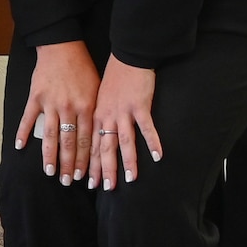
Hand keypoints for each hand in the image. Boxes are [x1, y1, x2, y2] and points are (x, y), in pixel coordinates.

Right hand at [16, 41, 97, 185]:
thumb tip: (98, 137)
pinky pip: (28, 118)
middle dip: (69, 165)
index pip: (87, 141)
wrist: (63, 48)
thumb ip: (95, 113)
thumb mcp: (96, 91)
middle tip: (67, 182)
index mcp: (86, 108)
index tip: (83, 177)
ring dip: (50, 156)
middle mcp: (69, 108)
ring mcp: (51, 103)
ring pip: (51, 136)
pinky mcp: (36, 97)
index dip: (85, 161)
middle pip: (69, 143)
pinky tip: (20, 146)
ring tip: (50, 172)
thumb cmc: (82, 69)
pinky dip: (23, 133)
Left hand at [91, 55, 161, 189]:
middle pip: (104, 148)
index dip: (90, 165)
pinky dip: (153, 142)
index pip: (90, 146)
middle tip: (105, 188)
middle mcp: (107, 117)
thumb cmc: (114, 79)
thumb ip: (98, 119)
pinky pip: (146, 128)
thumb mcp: (98, 99)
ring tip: (130, 179)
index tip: (89, 183)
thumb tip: (97, 138)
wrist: (127, 58)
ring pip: (124, 142)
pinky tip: (158, 156)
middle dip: (104, 170)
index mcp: (96, 116)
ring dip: (127, 162)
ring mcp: (123, 112)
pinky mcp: (140, 106)